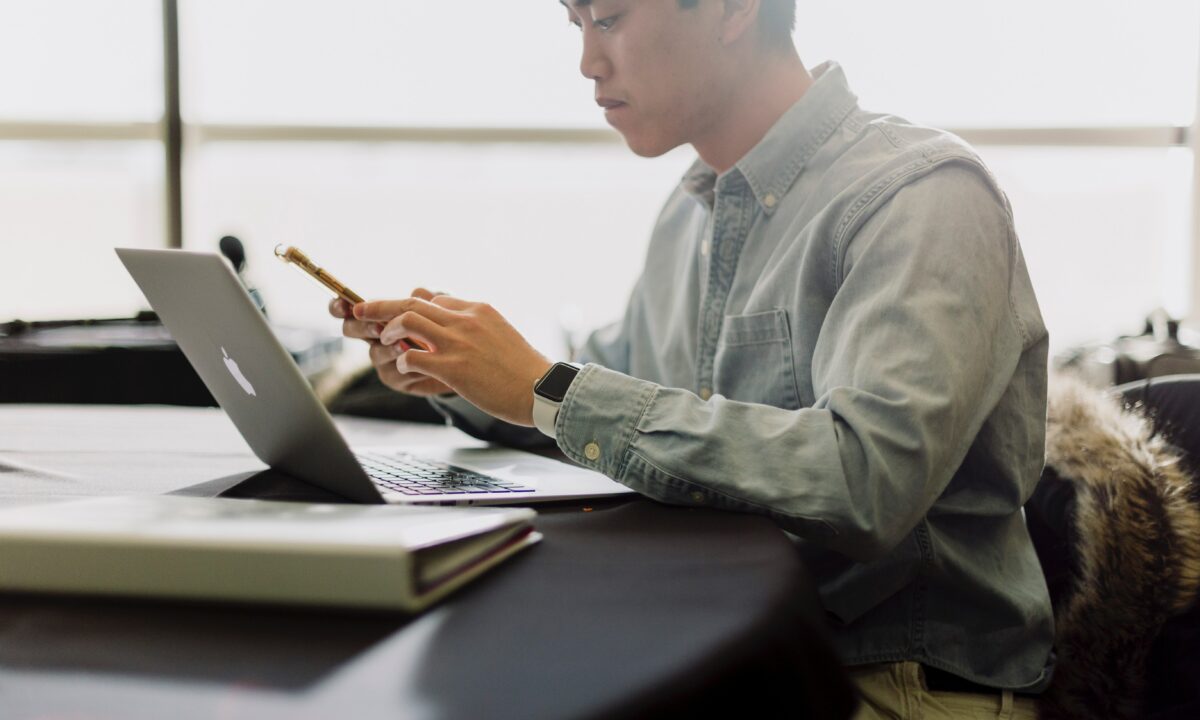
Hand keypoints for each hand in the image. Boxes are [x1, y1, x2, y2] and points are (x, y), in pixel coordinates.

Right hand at [330, 288, 453, 396]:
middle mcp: (375, 336)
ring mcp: (383, 358)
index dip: (339, 305)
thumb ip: (429, 299)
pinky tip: (425, 364)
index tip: (344, 303)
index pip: (350, 308)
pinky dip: (409, 366)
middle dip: (362, 327)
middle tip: (379, 328)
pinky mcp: (396, 378)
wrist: (461, 361)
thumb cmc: (447, 330)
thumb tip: (418, 291)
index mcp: (379, 315)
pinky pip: (394, 373)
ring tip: (404, 346)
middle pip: (351, 329)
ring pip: (374, 353)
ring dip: (388, 349)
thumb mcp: (441, 310)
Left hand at [356, 296, 552, 425]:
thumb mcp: (501, 334)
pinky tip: (406, 368)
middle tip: (360, 309)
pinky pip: (413, 356)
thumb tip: (455, 326)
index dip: (412, 306)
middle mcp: (465, 320)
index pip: (435, 298)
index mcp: (478, 310)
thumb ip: (476, 326)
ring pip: (407, 321)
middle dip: (380, 304)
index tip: (398, 315)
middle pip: (413, 302)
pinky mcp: (453, 368)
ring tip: (385, 342)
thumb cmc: (524, 370)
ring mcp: (458, 343)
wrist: (541, 390)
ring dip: (389, 331)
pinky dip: (403, 361)